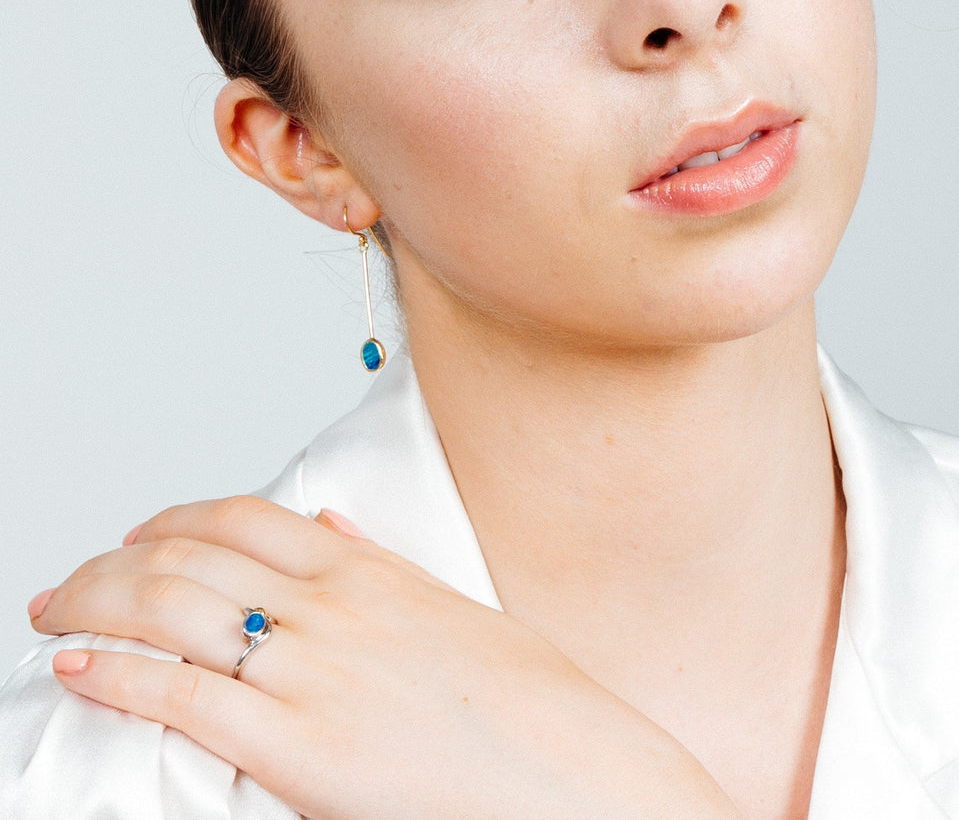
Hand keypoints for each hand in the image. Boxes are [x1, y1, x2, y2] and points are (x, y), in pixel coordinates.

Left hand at [30, 496, 738, 819]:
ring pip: (170, 608)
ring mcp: (310, 670)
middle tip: (74, 578)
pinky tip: (83, 666)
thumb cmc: (526, 700)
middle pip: (188, 556)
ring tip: (59, 612)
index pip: (242, 517)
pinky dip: (119, 674)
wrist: (571, 770)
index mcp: (368, 571)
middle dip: (113, 561)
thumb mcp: (455, 611)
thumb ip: (384, 568)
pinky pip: (182, 694)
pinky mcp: (296, 744)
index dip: (172, 520)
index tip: (138, 535)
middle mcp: (330, 606)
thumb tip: (334, 533)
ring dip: (98, 604)